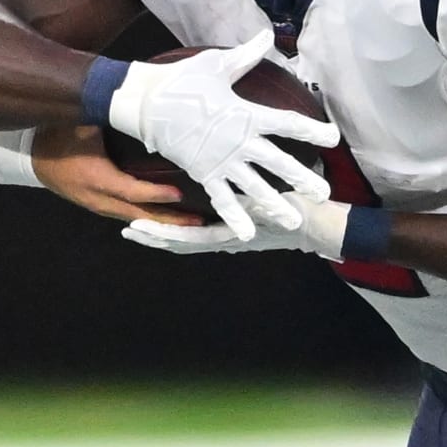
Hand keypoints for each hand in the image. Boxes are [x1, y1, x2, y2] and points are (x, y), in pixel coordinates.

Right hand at [30, 125, 206, 223]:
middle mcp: (98, 198)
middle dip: (169, 221)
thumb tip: (136, 97)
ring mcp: (96, 205)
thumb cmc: (56, 134)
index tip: (179, 194)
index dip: (155, 194)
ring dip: (161, 223)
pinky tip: (165, 218)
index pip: (131, 191)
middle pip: (138, 215)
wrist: (29, 153)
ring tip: (189, 223)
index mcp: (95, 178)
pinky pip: (126, 215)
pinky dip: (147, 218)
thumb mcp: (81, 120)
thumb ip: (107, 112)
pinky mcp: (96, 205)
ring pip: (134, 219)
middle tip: (198, 222)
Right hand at [108, 31, 337, 238]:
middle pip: (278, 163)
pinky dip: (234, 216)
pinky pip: (222, 198)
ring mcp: (221, 161)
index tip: (333, 138)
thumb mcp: (216, 64)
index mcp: (246, 114)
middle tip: (323, 193)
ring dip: (275, 204)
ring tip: (294, 220)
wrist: (145, 101)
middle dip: (303, 178)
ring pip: (255, 187)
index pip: (288, 123)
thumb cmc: (181, 80)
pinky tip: (246, 233)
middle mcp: (239, 141)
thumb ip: (247, 55)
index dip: (313, 131)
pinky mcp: (203, 172)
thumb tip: (268, 34)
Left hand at [122, 194, 349, 258]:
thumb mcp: (274, 207)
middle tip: (127, 230)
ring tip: (140, 226)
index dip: (159, 234)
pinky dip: (182, 229)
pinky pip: (202, 232)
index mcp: (230, 235)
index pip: (185, 237)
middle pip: (180, 243)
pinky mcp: (234, 230)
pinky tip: (172, 222)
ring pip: (188, 239)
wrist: (320, 224)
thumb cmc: (298, 213)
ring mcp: (229, 237)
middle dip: (153, 238)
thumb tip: (236, 203)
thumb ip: (254, 206)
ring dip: (164, 234)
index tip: (136, 227)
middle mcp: (225, 239)